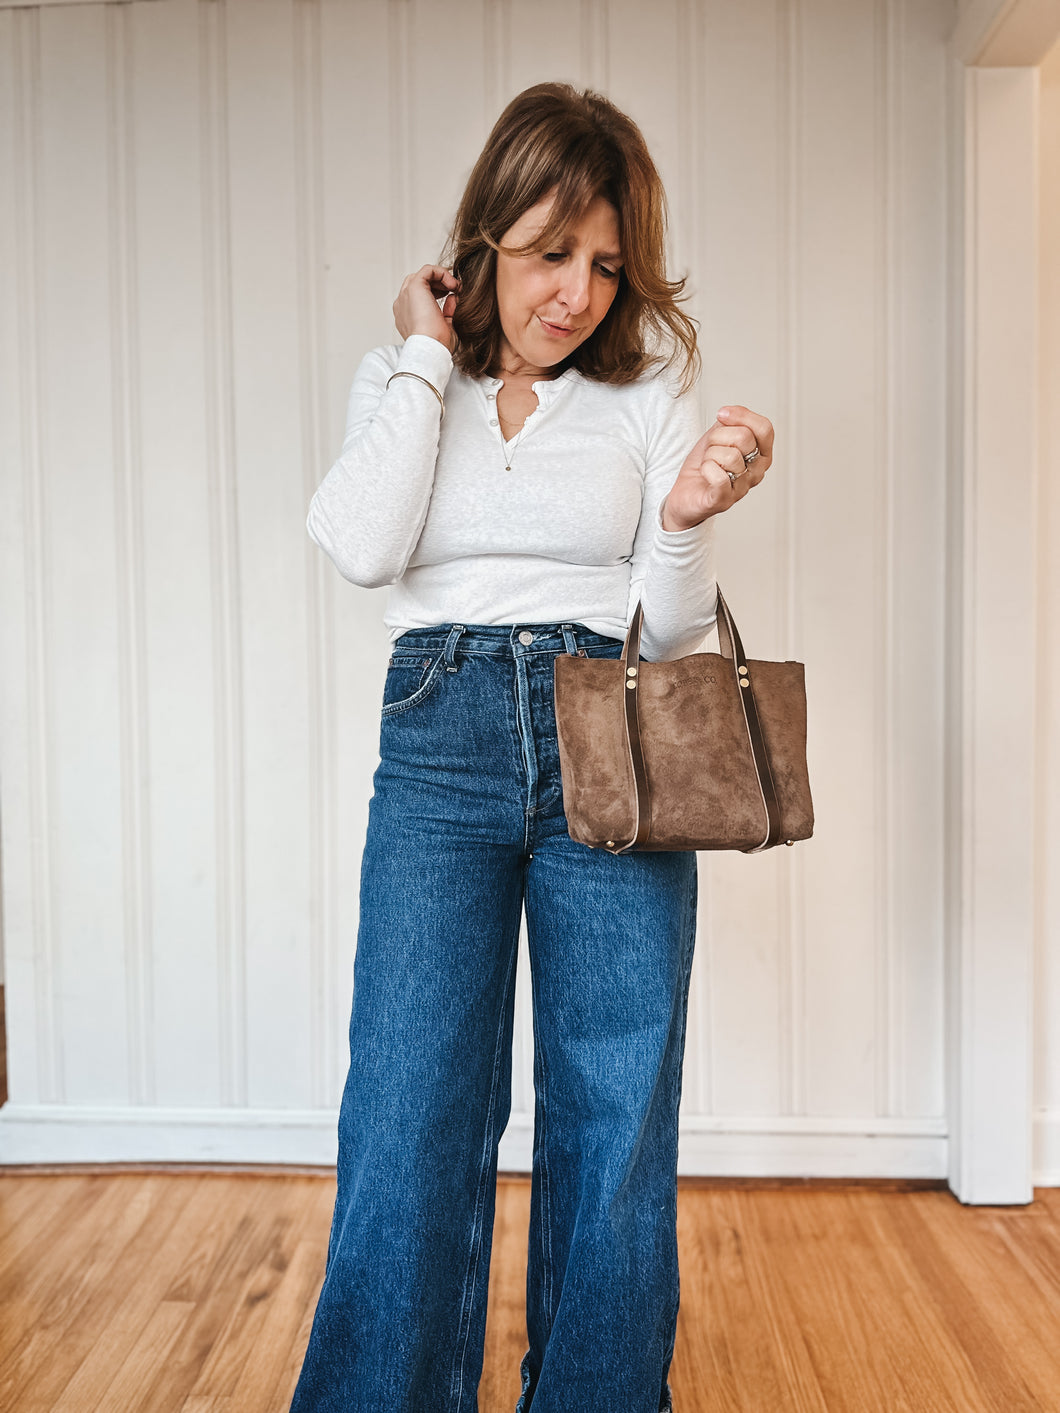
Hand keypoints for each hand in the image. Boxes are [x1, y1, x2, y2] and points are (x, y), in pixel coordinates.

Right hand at [393, 265, 460, 351]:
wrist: (430, 347)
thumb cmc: (437, 346)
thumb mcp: (445, 328)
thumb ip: (448, 312)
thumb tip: (453, 298)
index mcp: (407, 316)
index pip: (419, 297)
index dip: (436, 293)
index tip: (451, 298)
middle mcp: (403, 304)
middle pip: (419, 284)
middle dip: (438, 284)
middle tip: (454, 291)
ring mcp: (406, 295)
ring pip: (423, 275)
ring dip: (441, 278)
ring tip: (455, 287)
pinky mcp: (414, 287)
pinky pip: (428, 270)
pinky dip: (443, 273)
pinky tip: (453, 285)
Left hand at [661, 405, 773, 530]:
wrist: (686, 491)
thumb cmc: (705, 464)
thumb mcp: (718, 435)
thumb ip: (730, 421)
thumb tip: (729, 414)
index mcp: (761, 454)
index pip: (765, 429)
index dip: (742, 416)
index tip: (722, 414)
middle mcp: (757, 472)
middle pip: (744, 438)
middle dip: (718, 437)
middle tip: (711, 449)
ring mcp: (742, 488)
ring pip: (730, 456)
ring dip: (710, 455)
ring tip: (708, 464)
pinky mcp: (724, 501)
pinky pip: (720, 477)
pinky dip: (706, 469)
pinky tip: (705, 473)